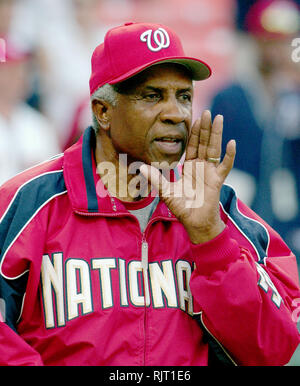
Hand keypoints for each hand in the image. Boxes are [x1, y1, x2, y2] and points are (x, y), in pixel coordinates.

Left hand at [140, 110, 235, 243]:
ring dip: (217, 134)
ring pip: (214, 149)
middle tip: (209, 111)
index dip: (194, 132)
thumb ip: (156, 179)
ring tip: (219, 118)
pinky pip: (225, 166)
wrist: (195, 223)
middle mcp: (201, 167)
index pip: (192, 146)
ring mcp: (210, 172)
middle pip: (204, 143)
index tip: (195, 118)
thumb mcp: (166, 192)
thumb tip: (141, 168)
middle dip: (206, 128)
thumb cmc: (182, 208)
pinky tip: (231, 143)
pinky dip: (229, 155)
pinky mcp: (218, 180)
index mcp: (189, 167)